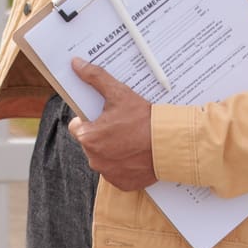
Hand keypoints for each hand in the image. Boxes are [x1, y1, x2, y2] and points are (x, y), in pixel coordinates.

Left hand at [68, 58, 156, 190]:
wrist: (171, 144)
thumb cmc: (144, 119)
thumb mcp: (119, 93)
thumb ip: (95, 77)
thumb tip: (76, 64)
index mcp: (87, 137)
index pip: (77, 126)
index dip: (89, 119)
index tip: (104, 116)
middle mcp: (94, 158)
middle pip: (91, 142)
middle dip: (102, 134)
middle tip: (121, 126)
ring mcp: (108, 173)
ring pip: (103, 158)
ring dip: (112, 150)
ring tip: (131, 139)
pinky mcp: (122, 184)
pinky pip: (117, 173)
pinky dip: (124, 165)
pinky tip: (136, 154)